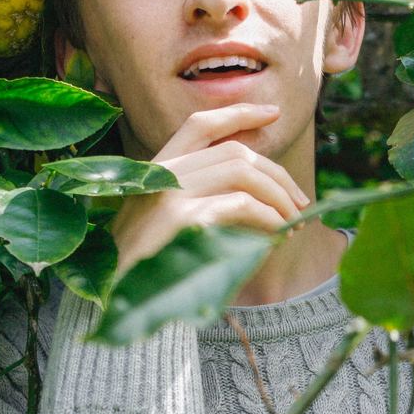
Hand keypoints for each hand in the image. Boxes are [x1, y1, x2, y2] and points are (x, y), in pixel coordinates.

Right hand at [110, 103, 309, 274]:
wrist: (112, 300)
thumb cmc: (143, 267)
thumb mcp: (166, 221)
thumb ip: (202, 197)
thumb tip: (262, 189)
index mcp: (157, 169)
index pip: (201, 125)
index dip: (239, 113)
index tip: (273, 113)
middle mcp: (162, 173)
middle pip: (235, 151)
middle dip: (277, 174)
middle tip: (301, 202)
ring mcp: (169, 192)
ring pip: (242, 172)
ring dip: (278, 196)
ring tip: (295, 221)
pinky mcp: (179, 219)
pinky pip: (239, 205)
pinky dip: (267, 218)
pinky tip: (277, 235)